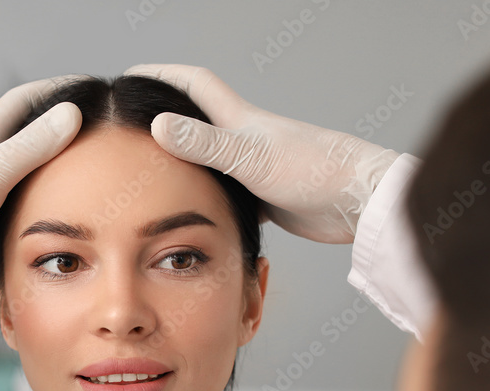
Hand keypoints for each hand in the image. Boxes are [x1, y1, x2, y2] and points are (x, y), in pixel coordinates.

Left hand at [0, 77, 83, 292]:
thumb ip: (31, 146)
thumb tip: (73, 112)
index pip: (21, 101)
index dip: (54, 89)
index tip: (87, 87)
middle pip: (31, 139)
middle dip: (62, 132)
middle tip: (99, 133)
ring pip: (32, 179)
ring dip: (58, 175)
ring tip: (94, 175)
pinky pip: (28, 213)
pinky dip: (49, 210)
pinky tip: (73, 216)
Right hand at [124, 64, 400, 242]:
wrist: (359, 201)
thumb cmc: (313, 171)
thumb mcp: (249, 158)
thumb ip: (204, 144)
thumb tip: (157, 124)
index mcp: (239, 119)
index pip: (193, 84)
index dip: (161, 75)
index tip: (130, 76)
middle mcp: (245, 138)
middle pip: (197, 120)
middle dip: (166, 117)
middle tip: (133, 126)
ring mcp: (255, 167)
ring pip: (209, 162)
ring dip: (184, 164)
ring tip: (152, 174)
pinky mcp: (265, 197)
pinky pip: (226, 196)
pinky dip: (206, 202)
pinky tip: (191, 216)